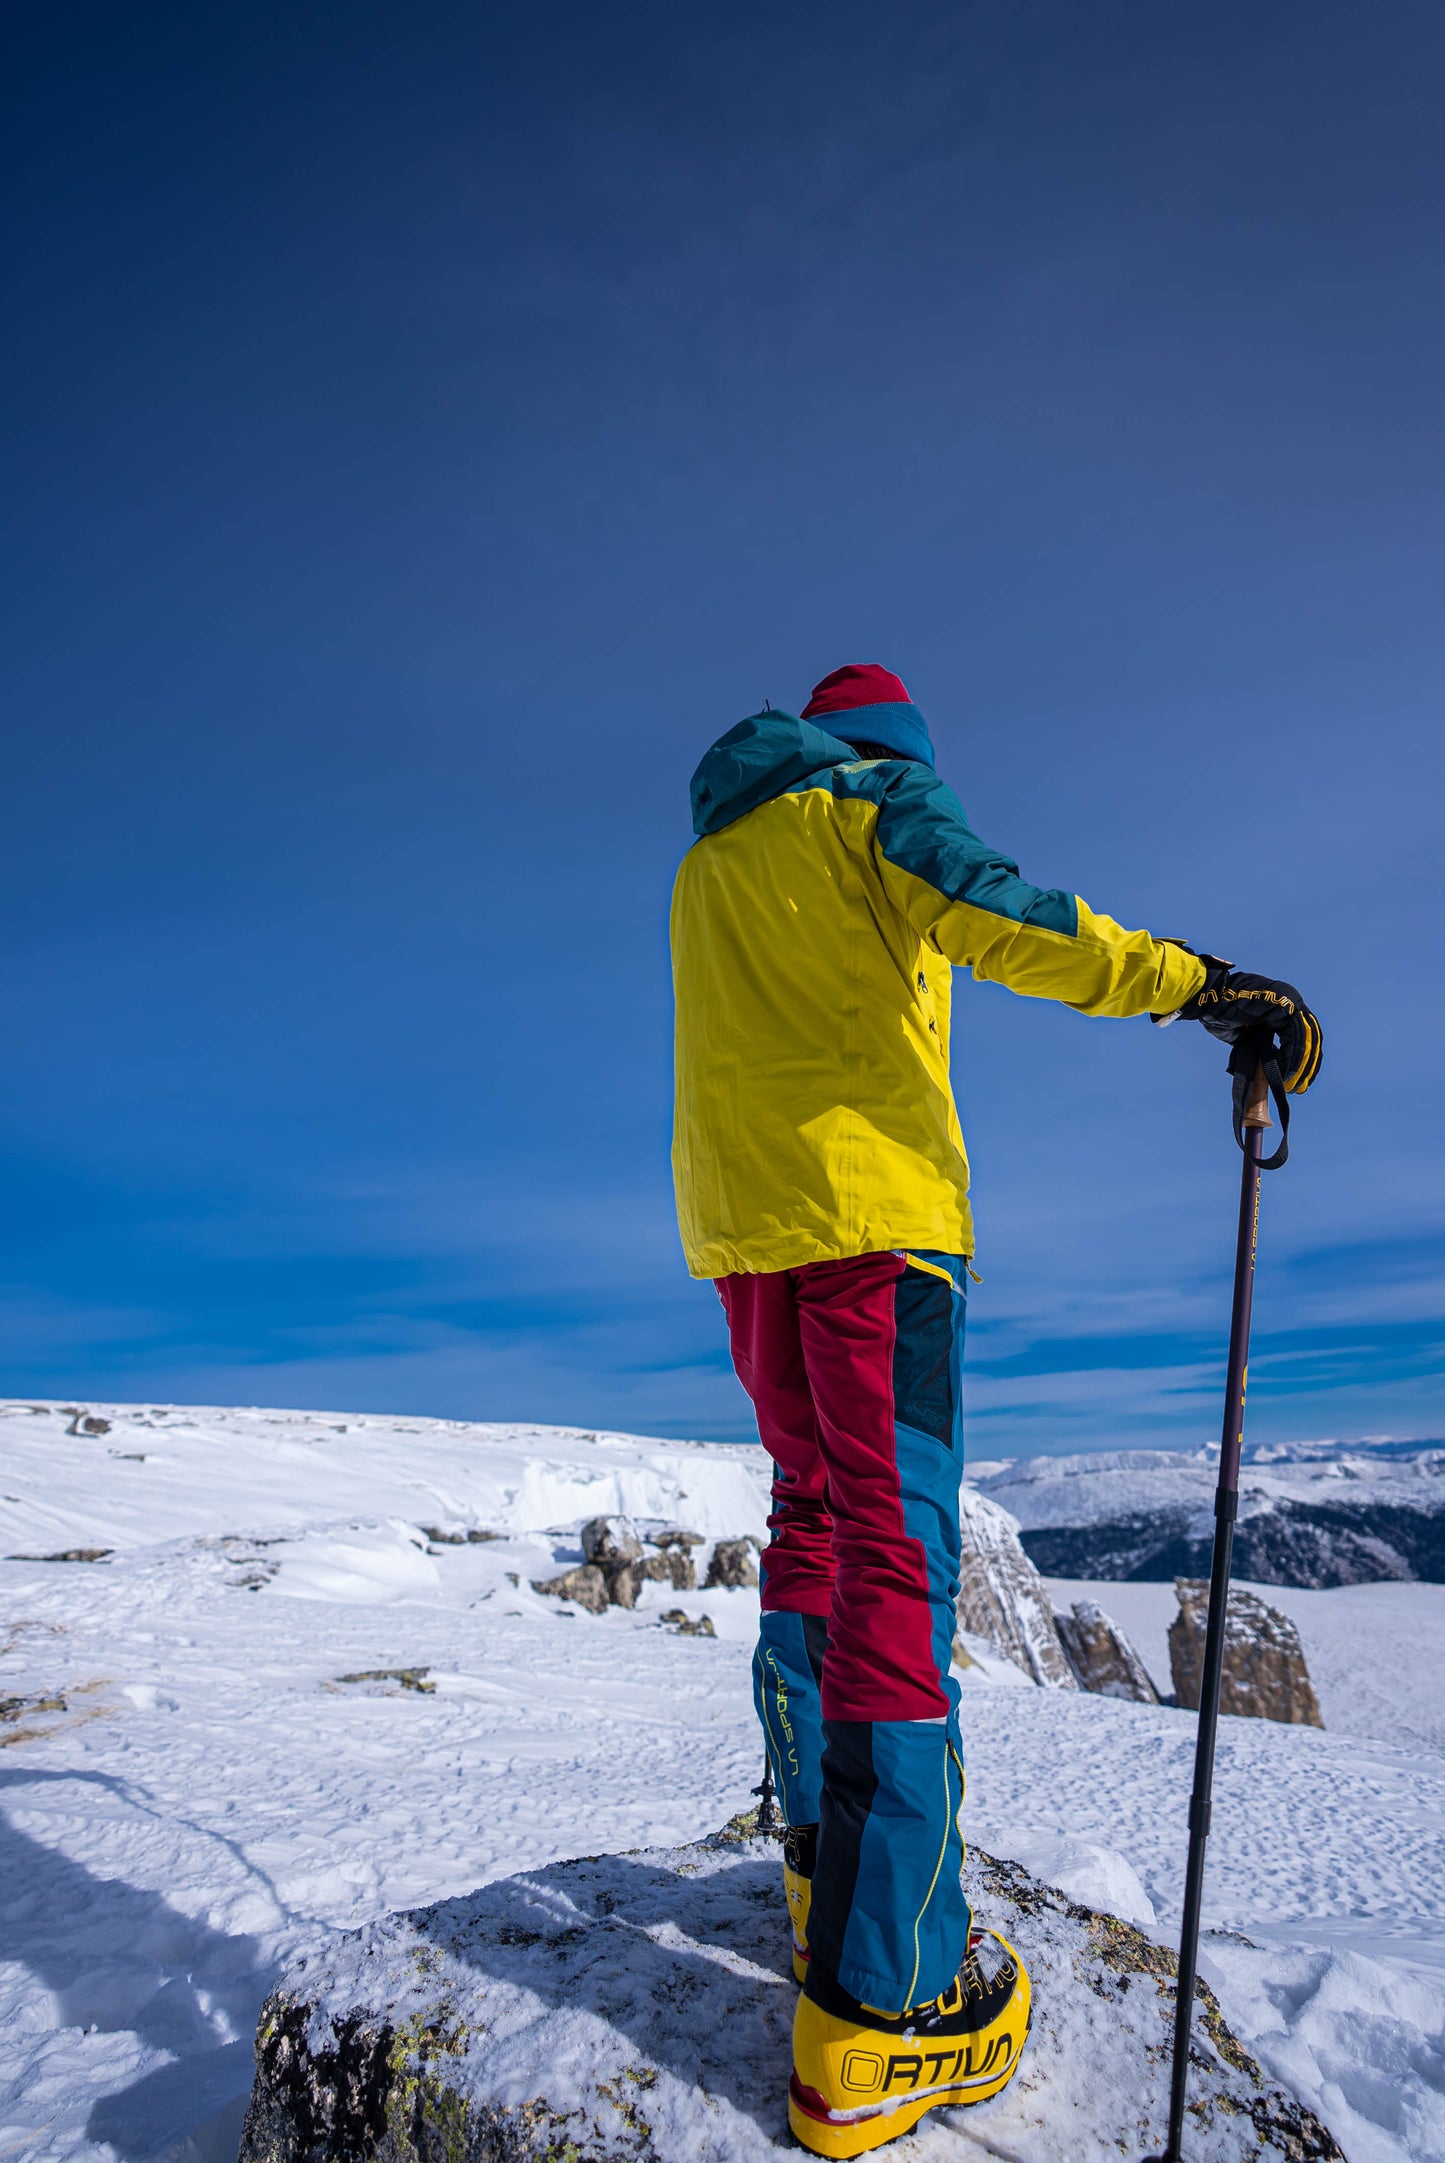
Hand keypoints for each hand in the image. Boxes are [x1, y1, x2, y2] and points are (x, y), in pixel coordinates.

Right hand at [1180, 967, 1321, 1093]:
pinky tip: (1287, 1075)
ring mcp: (1290, 1000)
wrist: (1207, 996)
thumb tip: (1265, 1066)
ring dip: (1301, 1066)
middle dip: (1307, 1065)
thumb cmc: (1217, 1012)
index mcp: (1282, 1004)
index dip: (1301, 1059)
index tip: (1296, 1079)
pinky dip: (1293, 1059)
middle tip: (1300, 1088)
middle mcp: (1290, 999)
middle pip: (1310, 1037)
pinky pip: (1295, 1037)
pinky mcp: (1285, 1006)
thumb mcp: (1243, 1032)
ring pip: (1306, 1039)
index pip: (1302, 1034)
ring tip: (1294, 1086)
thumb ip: (1256, 1044)